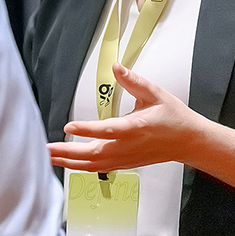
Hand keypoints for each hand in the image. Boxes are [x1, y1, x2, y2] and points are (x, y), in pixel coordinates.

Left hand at [46, 62, 207, 171]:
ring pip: (93, 165)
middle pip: (93, 153)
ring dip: (69, 161)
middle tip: (45, 148)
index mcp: (134, 128)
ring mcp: (125, 158)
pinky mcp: (124, 164)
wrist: (189, 142)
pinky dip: (80, 167)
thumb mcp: (155, 94)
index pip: (107, 130)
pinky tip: (66, 163)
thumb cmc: (173, 117)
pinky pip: (98, 168)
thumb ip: (134, 82)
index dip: (87, 129)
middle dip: (67, 152)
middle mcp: (127, 147)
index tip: (68, 126)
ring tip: (48, 156)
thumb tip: (117, 67)